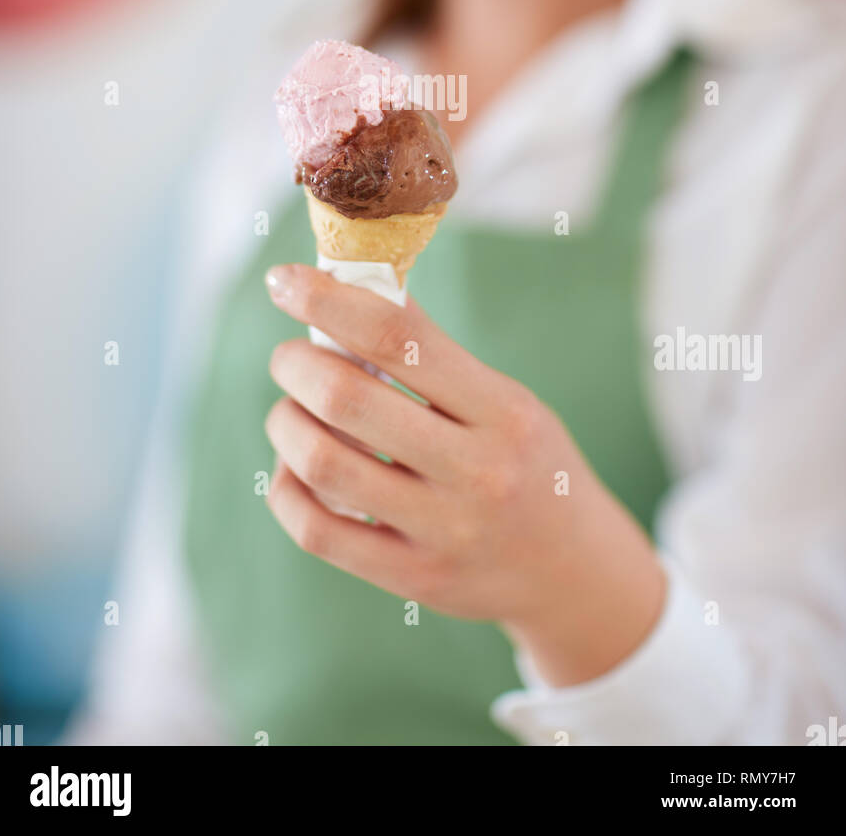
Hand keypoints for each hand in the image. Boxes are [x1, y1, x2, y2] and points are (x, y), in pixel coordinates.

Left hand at [264, 263, 666, 686]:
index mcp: (503, 410)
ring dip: (285, 421)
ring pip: (322, 463)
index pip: (398, 337)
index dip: (328, 300)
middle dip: (296, 363)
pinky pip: (316, 530)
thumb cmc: (527, 462)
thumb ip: (433, 357)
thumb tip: (344, 293)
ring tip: (291, 409)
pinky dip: (287, 486)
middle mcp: (477, 471)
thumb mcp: (507, 400)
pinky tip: (294, 468)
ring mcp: (444, 531)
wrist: (574, 570)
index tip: (284, 281)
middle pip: (347, 399)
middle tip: (289, 356)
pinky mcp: (413, 578)